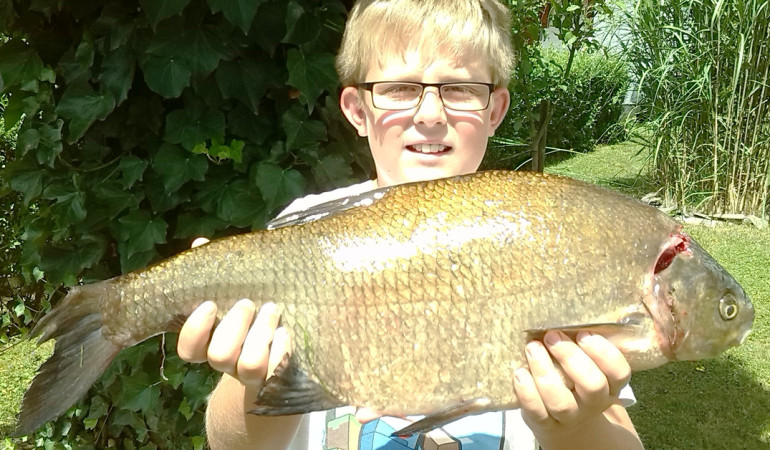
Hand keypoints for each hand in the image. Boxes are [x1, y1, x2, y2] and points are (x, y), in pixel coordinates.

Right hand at [177, 238, 290, 391]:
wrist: (284, 346)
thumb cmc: (254, 310)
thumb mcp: (235, 289)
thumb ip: (217, 271)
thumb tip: (200, 244)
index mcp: (211, 342)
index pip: (189, 349)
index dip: (195, 330)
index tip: (210, 304)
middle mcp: (229, 362)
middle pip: (219, 356)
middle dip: (234, 327)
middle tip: (248, 302)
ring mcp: (252, 374)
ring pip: (249, 365)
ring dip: (260, 336)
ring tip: (272, 309)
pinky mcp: (277, 376)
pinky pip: (276, 373)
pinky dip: (281, 351)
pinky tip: (285, 332)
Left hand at [513, 330, 631, 438]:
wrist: (562, 421)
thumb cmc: (573, 380)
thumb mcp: (586, 364)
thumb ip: (584, 344)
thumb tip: (572, 305)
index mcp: (610, 385)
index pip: (619, 372)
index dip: (603, 353)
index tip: (583, 333)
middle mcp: (593, 403)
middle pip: (592, 385)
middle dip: (571, 357)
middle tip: (552, 336)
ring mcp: (570, 416)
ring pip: (561, 401)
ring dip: (544, 372)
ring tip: (532, 348)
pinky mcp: (544, 423)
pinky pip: (536, 411)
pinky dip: (526, 391)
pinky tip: (519, 372)